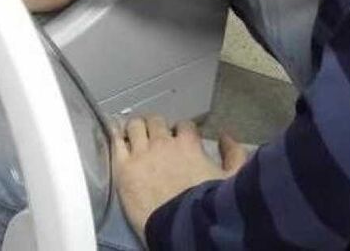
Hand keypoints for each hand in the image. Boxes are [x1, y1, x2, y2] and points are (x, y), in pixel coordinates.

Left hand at [112, 116, 247, 241]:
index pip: (183, 125)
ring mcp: (141, 153)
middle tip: (156, 136)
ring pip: (135, 126)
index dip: (181, 131)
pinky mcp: (124, 167)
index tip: (179, 138)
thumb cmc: (206, 206)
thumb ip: (234, 155)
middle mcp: (163, 142)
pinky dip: (116, 134)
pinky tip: (115, 132)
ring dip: (137, 128)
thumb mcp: (232, 179)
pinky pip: (116, 141)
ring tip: (136, 133)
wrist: (179, 227)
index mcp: (188, 143)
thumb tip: (226, 138)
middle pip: (156, 121)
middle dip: (157, 126)